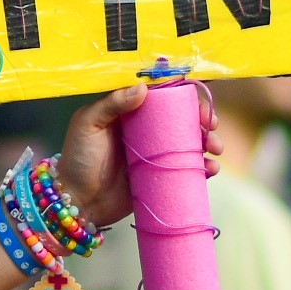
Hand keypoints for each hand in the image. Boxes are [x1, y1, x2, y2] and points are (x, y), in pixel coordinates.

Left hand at [57, 83, 220, 228]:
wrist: (76, 201)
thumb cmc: (77, 158)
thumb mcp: (88, 124)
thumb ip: (112, 104)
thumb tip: (143, 88)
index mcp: (129, 111)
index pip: (162, 96)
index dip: (183, 97)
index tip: (196, 104)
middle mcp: (146, 130)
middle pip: (182, 119)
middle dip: (202, 121)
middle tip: (211, 129)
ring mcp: (155, 154)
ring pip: (189, 143)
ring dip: (207, 144)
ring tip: (214, 151)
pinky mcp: (160, 176)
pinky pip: (187, 169)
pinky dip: (203, 168)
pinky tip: (209, 170)